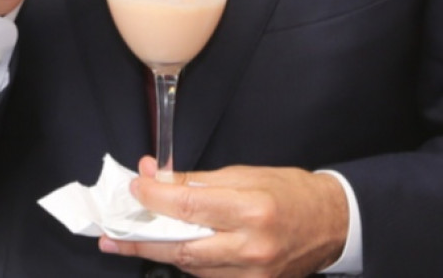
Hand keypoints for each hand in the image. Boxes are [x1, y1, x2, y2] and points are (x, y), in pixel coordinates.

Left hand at [100, 157, 348, 277]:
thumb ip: (196, 180)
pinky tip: (170, 251)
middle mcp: (252, 246)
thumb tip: (155, 177)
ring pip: (192, 267)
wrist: (331, 223)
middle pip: (183, 246)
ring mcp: (253, 274)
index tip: (135, 188)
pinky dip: (187, 264)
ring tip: (129, 243)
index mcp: (252, 209)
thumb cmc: (289, 192)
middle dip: (141, 241)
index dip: (154, 197)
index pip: (189, 205)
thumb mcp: (244, 174)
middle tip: (111, 235)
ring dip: (160, 253)